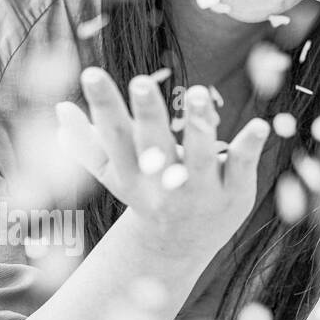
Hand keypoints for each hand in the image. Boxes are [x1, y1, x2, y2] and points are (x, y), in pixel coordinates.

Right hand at [55, 68, 268, 258]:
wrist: (179, 246)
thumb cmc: (146, 194)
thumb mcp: (116, 173)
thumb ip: (88, 143)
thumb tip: (59, 108)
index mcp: (131, 173)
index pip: (114, 136)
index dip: (103, 106)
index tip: (91, 73)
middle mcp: (163, 183)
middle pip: (153, 146)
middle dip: (147, 115)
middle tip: (140, 82)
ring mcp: (200, 190)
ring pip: (199, 156)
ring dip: (197, 125)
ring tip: (197, 91)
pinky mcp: (235, 191)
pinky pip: (242, 166)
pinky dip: (250, 146)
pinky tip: (260, 124)